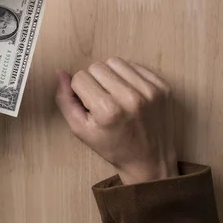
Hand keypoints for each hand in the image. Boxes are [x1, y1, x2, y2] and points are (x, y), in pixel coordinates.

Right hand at [55, 57, 177, 184]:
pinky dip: (128, 76)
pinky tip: (130, 93)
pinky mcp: (163, 86)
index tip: (89, 105)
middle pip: (97, 66)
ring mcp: (150, 90)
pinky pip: (135, 65)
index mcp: (108, 110)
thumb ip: (65, 100)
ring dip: (110, 75)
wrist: (150, 160)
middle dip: (94, 81)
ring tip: (115, 94)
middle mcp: (131, 97)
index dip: (80, 90)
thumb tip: (60, 73)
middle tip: (101, 99)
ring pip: (115, 61)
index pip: (80, 78)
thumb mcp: (80, 130)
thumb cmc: (111, 146)